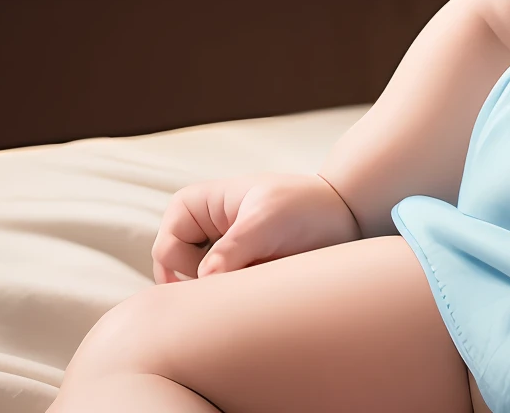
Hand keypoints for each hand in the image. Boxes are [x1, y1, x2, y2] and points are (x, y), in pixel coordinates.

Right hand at [151, 171, 360, 283]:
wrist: (343, 217)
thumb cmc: (303, 207)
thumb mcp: (267, 221)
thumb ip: (234, 248)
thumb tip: (205, 277)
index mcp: (195, 204)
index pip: (166, 248)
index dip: (188, 265)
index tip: (224, 267)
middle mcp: (200, 230)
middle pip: (174, 275)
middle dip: (204, 286)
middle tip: (244, 279)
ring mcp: (215, 255)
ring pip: (196, 293)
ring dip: (222, 295)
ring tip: (258, 278)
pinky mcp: (234, 275)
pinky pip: (218, 301)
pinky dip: (234, 303)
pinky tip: (260, 291)